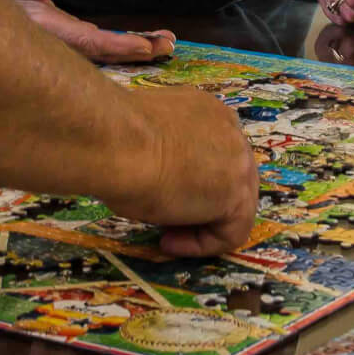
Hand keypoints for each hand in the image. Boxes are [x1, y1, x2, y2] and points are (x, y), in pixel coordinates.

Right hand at [0, 0, 173, 64]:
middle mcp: (64, 45)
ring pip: (108, 53)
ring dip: (138, 49)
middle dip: (138, 51)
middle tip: (168, 45)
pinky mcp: (75, 44)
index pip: (88, 41)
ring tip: (166, 43)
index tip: (143, 46)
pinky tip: (146, 43)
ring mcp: (72, 48)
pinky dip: (126, 46)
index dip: (116, 45)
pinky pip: (104, 49)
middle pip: (106, 53)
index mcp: (49, 31)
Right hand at [105, 86, 258, 257]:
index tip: (161, 195)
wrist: (114, 143)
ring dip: (200, 226)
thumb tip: (159, 173)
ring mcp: (238, 160)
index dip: (191, 181)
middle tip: (166, 221)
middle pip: (230, 178)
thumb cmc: (116, 136)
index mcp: (207, 110)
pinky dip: (202, 244)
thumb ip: (167, 152)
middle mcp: (229, 130)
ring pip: (234, 206)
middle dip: (201, 205)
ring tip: (166, 236)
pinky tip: (170, 241)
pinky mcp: (236, 193)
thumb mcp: (147, 137)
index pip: (213, 153)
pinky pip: (230, 231)